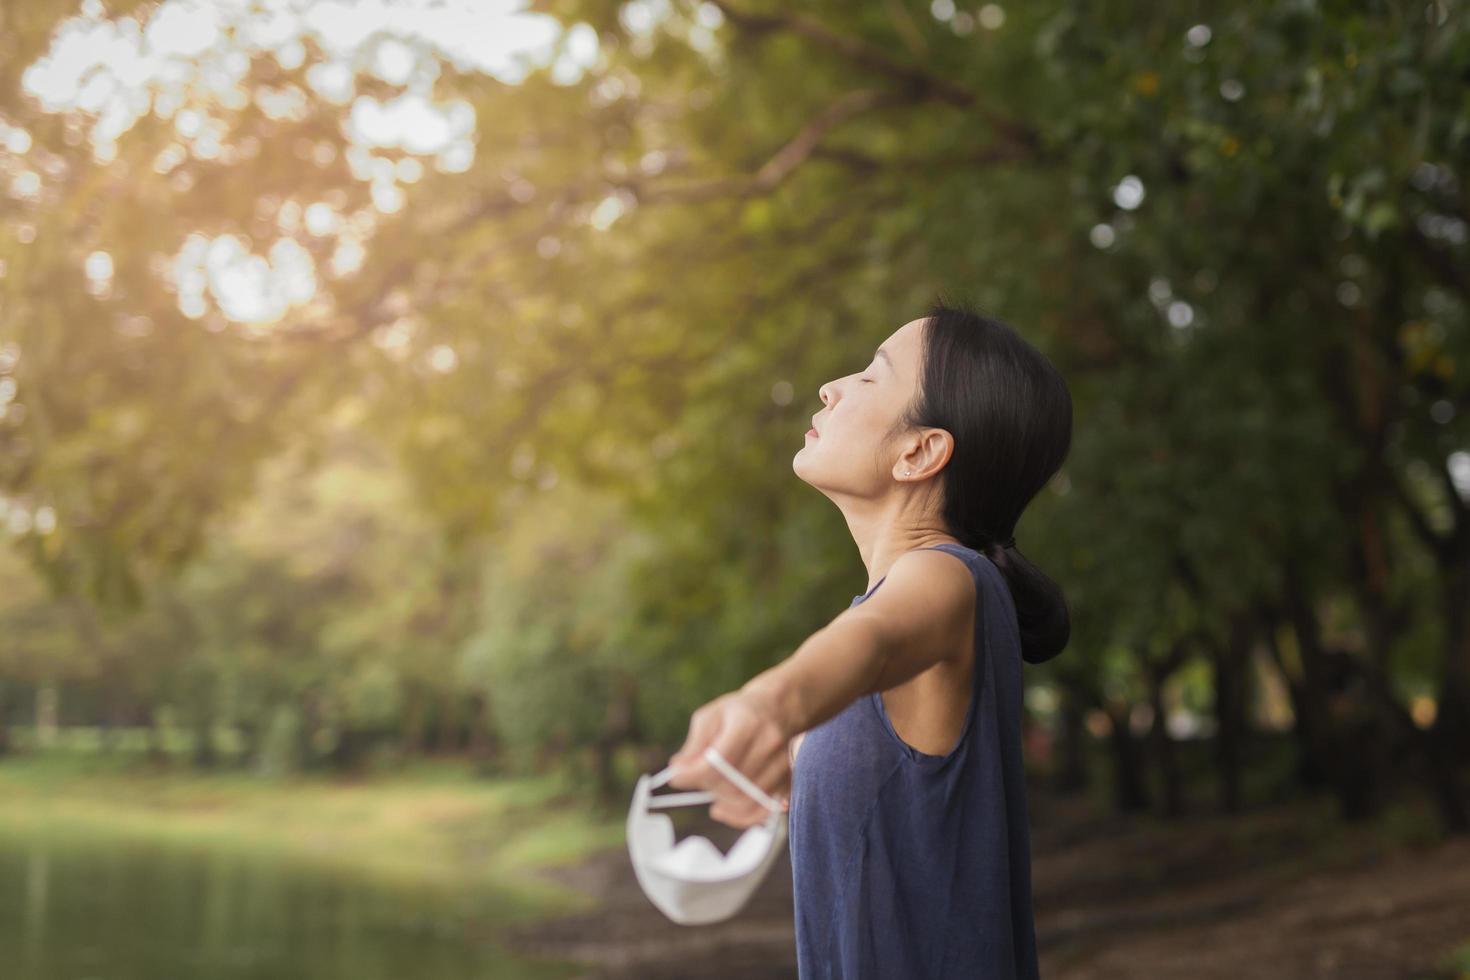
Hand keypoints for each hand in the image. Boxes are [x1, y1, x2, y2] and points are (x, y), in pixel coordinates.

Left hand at [667, 687, 792, 828]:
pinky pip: (762, 810)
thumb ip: (694, 744)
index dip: (694, 774)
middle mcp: (769, 744)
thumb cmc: (738, 712)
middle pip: (733, 783)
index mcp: (748, 723)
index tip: (675, 778)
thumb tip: (677, 770)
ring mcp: (782, 763)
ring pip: (746, 800)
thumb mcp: (710, 717)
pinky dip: (741, 816)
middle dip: (707, 787)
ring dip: (722, 802)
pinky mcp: (787, 779)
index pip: (720, 760)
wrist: (778, 708)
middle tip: (695, 780)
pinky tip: (724, 810)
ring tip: (711, 792)